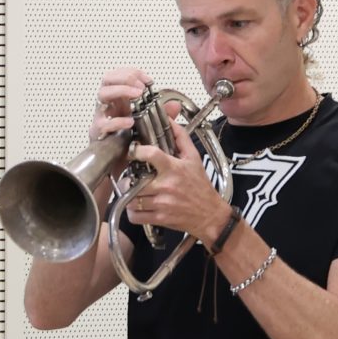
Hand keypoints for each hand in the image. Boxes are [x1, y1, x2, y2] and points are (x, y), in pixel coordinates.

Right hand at [85, 68, 154, 192]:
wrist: (118, 168)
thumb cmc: (128, 144)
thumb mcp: (147, 126)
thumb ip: (161, 115)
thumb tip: (174, 106)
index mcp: (119, 100)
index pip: (120, 76)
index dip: (133, 73)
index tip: (147, 80)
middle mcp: (108, 105)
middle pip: (107, 80)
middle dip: (125, 78)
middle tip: (140, 86)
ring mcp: (102, 117)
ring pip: (102, 95)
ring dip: (120, 91)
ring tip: (136, 95)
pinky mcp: (98, 133)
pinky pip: (104, 123)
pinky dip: (117, 121)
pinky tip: (129, 122)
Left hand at [123, 109, 233, 241]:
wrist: (210, 214)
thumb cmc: (200, 186)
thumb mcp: (194, 158)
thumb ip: (180, 137)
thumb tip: (169, 120)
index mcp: (174, 169)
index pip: (151, 155)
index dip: (137, 151)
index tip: (132, 151)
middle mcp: (166, 186)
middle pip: (134, 180)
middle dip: (128, 179)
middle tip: (129, 177)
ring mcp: (162, 203)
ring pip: (131, 199)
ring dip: (128, 195)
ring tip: (132, 191)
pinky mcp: (159, 218)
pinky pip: (135, 216)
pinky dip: (132, 212)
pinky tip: (136, 206)